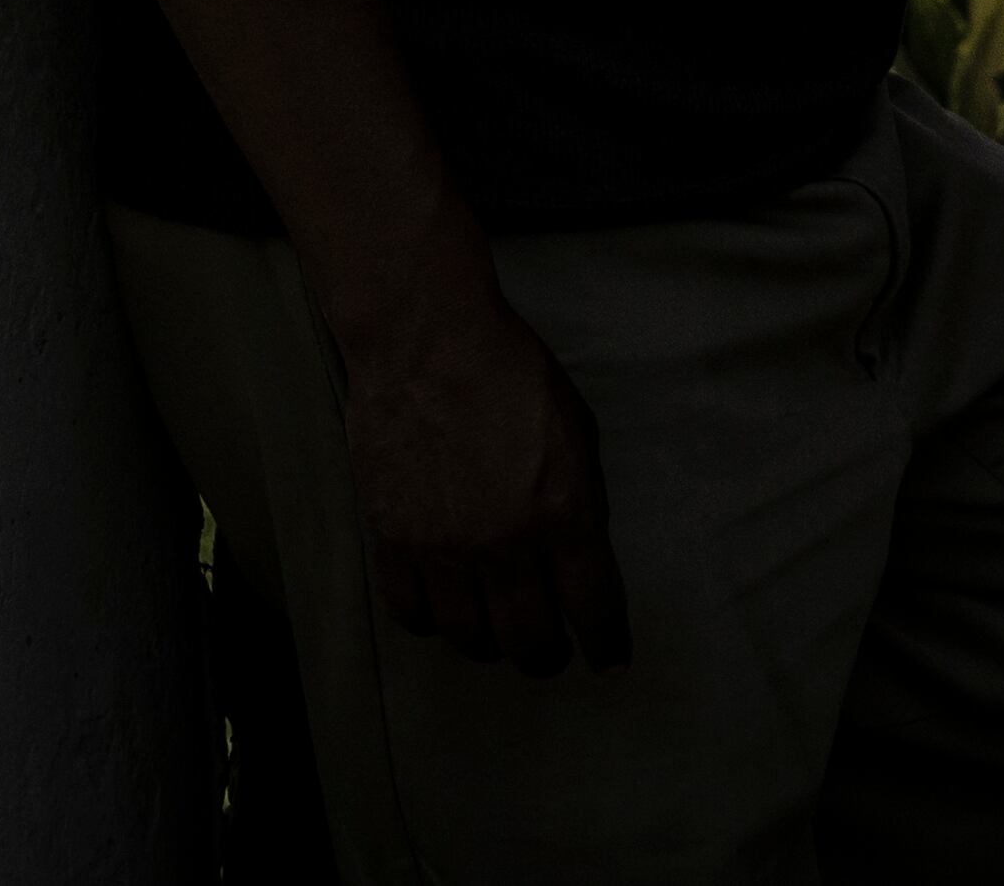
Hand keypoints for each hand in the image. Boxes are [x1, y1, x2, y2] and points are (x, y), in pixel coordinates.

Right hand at [331, 260, 632, 675]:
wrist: (427, 341)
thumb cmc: (511, 371)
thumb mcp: (576, 429)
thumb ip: (581, 496)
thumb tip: (581, 549)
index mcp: (563, 514)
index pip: (592, 606)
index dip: (604, 643)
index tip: (609, 663)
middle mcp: (506, 544)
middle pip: (528, 637)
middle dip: (544, 655)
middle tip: (545, 652)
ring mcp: (445, 547)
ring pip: (468, 635)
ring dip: (486, 642)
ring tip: (492, 633)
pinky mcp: (394, 538)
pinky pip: (410, 610)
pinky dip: (429, 619)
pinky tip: (440, 609)